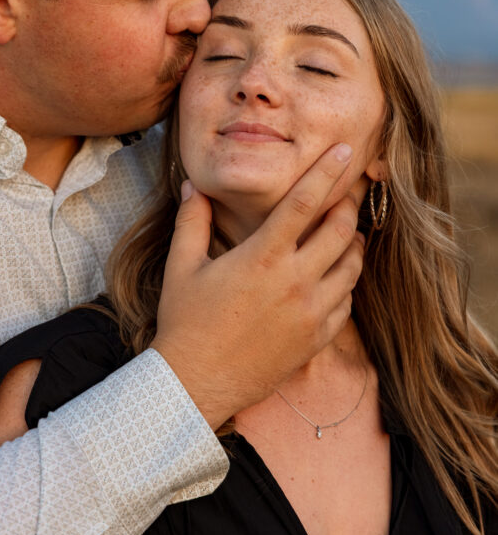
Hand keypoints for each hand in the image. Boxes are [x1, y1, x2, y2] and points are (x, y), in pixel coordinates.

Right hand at [151, 143, 363, 429]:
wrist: (196, 383)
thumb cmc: (185, 322)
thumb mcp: (181, 267)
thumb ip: (192, 221)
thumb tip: (195, 186)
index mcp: (262, 258)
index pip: (304, 204)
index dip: (327, 173)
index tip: (344, 151)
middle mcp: (294, 282)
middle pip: (340, 231)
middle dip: (348, 206)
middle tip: (347, 194)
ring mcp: (310, 314)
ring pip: (352, 268)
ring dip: (353, 245)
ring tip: (346, 233)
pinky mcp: (316, 340)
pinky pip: (346, 303)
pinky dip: (345, 284)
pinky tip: (333, 277)